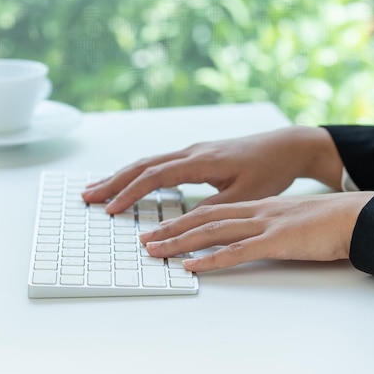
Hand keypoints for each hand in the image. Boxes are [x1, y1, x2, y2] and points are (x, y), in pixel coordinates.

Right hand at [81, 126, 343, 213]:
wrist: (286, 146)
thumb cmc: (270, 171)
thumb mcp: (246, 196)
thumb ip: (213, 209)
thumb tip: (184, 226)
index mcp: (200, 160)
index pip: (154, 176)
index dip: (129, 193)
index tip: (110, 208)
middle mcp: (190, 152)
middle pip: (142, 165)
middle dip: (112, 181)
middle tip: (87, 195)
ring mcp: (191, 152)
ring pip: (147, 162)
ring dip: (121, 176)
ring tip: (97, 189)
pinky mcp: (195, 156)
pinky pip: (158, 164)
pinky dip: (137, 174)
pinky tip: (129, 183)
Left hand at [140, 191, 373, 271]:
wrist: (354, 215)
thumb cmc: (320, 220)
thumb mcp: (281, 218)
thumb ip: (257, 224)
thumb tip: (235, 238)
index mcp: (252, 205)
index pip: (207, 210)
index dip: (179, 218)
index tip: (158, 228)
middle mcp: (251, 211)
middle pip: (200, 217)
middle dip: (169, 228)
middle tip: (145, 240)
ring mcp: (262, 224)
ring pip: (211, 231)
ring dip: (180, 242)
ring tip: (156, 251)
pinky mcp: (275, 240)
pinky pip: (237, 251)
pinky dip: (211, 259)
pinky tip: (192, 266)